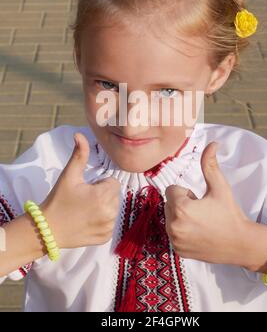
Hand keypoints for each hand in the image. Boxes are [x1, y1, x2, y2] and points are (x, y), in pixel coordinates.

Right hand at [40, 133, 120, 248]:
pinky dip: (101, 222)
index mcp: (103, 196)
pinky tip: (86, 222)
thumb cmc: (58, 199)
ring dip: (103, 208)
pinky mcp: (105, 238)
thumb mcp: (69, 175)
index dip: (99, 184)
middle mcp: (109, 213)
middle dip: (102, 195)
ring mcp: (108, 227)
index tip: (85, 190)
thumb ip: (79, 154)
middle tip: (83, 200)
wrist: (46, 229)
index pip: (112, 182)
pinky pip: (109, 224)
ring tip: (84, 211)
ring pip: (113, 209)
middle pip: (114, 195)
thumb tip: (79, 134)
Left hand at [164, 141, 253, 266]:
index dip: (187, 193)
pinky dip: (182, 232)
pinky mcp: (177, 251)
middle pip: (169, 204)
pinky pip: (173, 233)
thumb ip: (209, 165)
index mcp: (180, 208)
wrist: (241, 244)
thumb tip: (212, 143)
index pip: (171, 190)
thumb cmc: (230, 213)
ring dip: (181, 217)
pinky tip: (199, 234)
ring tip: (201, 223)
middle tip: (203, 212)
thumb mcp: (220, 187)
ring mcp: (174, 241)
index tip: (201, 201)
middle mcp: (173, 226)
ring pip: (170, 218)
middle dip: (183, 204)